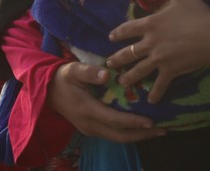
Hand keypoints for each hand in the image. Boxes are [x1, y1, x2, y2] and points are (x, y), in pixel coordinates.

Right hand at [48, 61, 164, 142]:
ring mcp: (90, 129)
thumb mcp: (73, 70)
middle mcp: (90, 125)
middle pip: (120, 135)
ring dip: (138, 136)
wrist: (46, 91)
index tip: (151, 122)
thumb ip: (89, 72)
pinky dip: (128, 132)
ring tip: (157, 131)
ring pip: (117, 138)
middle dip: (142, 135)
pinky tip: (140, 128)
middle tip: (163, 129)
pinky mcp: (91, 129)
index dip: (134, 122)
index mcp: (87, 110)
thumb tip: (106, 74)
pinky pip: (113, 134)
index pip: (115, 120)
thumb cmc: (62, 78)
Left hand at [105, 0, 209, 103]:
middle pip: (129, 53)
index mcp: (151, 24)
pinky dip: (155, 93)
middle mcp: (151, 43)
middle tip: (109, 64)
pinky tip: (150, 100)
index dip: (118, 33)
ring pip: (139, 70)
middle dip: (117, 59)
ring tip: (122, 82)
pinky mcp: (172, 71)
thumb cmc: (198, 12)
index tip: (110, 38)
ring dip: (129, 77)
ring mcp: (160, 59)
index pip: (127, 29)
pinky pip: (160, 84)